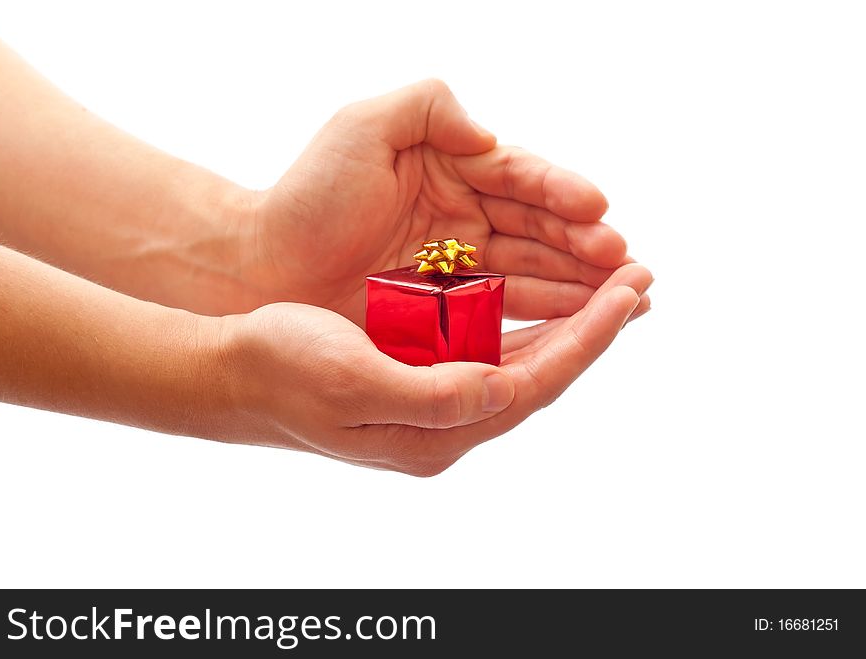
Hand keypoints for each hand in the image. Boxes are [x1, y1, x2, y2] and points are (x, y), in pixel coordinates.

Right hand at [205, 261, 650, 475]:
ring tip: (612, 284)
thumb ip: (432, 394)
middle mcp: (447, 425)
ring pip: (523, 360)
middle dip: (593, 326)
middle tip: (639, 278)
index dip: (587, 338)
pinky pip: (491, 349)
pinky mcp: (422, 378)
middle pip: (542, 374)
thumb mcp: (353, 381)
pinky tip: (548, 295)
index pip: (534, 382)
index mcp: (436, 432)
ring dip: (569, 322)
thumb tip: (501, 387)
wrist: (232, 373)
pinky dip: (527, 320)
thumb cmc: (282, 371)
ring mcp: (436, 404)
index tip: (628, 293)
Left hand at [235, 79, 648, 323]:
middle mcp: (466, 215)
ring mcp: (461, 265)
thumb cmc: (308, 194)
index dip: (560, 191)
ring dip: (580, 283)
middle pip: (539, 228)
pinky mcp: (450, 308)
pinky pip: (507, 308)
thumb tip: (490, 135)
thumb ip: (430, 107)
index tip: (595, 208)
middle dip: (585, 244)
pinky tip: (583, 320)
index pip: (519, 176)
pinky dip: (547, 314)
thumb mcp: (363, 126)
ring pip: (533, 271)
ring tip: (625, 295)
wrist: (265, 266)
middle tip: (626, 261)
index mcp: (453, 168)